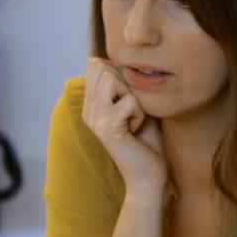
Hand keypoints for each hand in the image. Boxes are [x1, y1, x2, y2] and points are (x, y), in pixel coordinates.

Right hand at [83, 57, 165, 195]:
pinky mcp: (107, 128)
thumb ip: (127, 84)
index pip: (96, 65)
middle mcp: (88, 110)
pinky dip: (141, 113)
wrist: (148, 176)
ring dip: (134, 98)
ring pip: (113, 79)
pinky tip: (136, 131)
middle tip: (133, 112)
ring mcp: (94, 119)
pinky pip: (130, 100)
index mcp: (91, 104)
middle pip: (103, 68)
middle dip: (127, 85)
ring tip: (134, 120)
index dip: (120, 74)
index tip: (129, 102)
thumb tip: (124, 59)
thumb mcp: (137, 105)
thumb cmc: (147, 142)